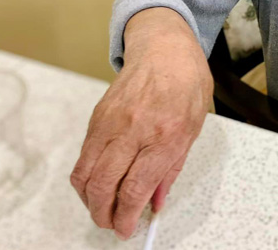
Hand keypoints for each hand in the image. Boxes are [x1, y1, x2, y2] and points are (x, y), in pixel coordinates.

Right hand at [70, 9, 212, 240]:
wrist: (164, 47)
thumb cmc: (186, 83)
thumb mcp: (194, 126)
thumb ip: (172, 168)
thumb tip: (155, 202)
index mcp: (164, 135)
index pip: (134, 189)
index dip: (125, 218)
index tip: (125, 230)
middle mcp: (133, 129)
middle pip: (103, 186)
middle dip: (102, 215)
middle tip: (111, 223)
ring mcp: (111, 121)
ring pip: (84, 173)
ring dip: (89, 199)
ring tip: (102, 206)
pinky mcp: (97, 116)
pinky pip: (84, 154)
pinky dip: (86, 175)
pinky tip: (100, 179)